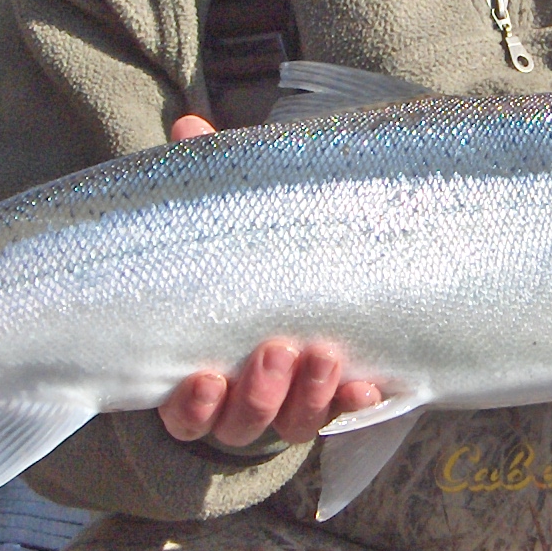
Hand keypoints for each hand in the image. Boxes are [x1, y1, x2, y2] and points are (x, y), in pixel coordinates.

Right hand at [158, 113, 383, 446]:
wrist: (308, 276)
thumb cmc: (244, 252)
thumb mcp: (223, 220)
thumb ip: (205, 182)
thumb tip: (188, 126)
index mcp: (198, 369)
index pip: (183, 411)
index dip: (192, 405)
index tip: (205, 376)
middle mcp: (241, 400)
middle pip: (241, 423)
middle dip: (259, 393)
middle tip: (278, 349)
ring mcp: (291, 403)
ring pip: (291, 424)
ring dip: (306, 396)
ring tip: (322, 352)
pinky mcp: (337, 397)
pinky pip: (346, 414)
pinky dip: (354, 401)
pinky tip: (368, 382)